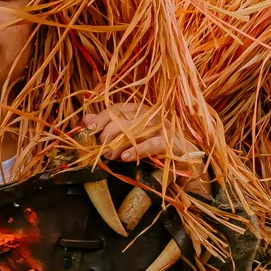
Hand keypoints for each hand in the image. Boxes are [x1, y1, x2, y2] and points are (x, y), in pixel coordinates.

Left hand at [82, 105, 208, 186]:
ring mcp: (163, 127)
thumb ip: (107, 127)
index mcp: (141, 110)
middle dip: (108, 135)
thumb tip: (85, 119)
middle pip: (125, 119)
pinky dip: (138, 149)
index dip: (102, 117)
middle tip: (100, 150)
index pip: (118, 108)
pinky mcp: (172, 141)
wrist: (184, 161)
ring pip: (136, 130)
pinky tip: (125, 157)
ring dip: (119, 144)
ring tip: (110, 156)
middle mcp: (152, 114)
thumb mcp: (128, 136)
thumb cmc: (153, 147)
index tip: (89, 129)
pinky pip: (153, 143)